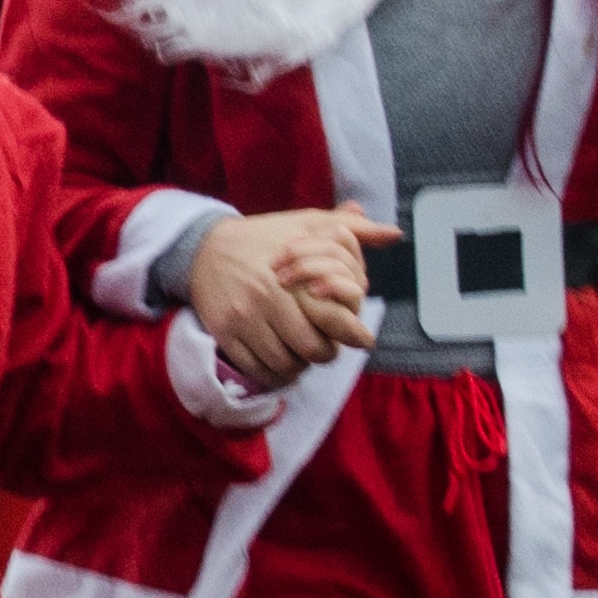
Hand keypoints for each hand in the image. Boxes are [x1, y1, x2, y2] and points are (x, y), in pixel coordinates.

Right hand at [185, 209, 393, 387]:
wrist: (203, 246)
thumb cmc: (264, 236)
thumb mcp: (306, 223)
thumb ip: (351, 230)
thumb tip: (394, 233)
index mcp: (292, 276)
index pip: (333, 320)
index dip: (352, 334)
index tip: (362, 339)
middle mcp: (266, 300)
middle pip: (312, 349)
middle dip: (326, 352)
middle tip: (328, 346)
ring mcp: (242, 319)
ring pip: (285, 364)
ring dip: (300, 365)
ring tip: (303, 353)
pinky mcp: (224, 333)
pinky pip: (256, 369)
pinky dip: (274, 373)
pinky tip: (281, 362)